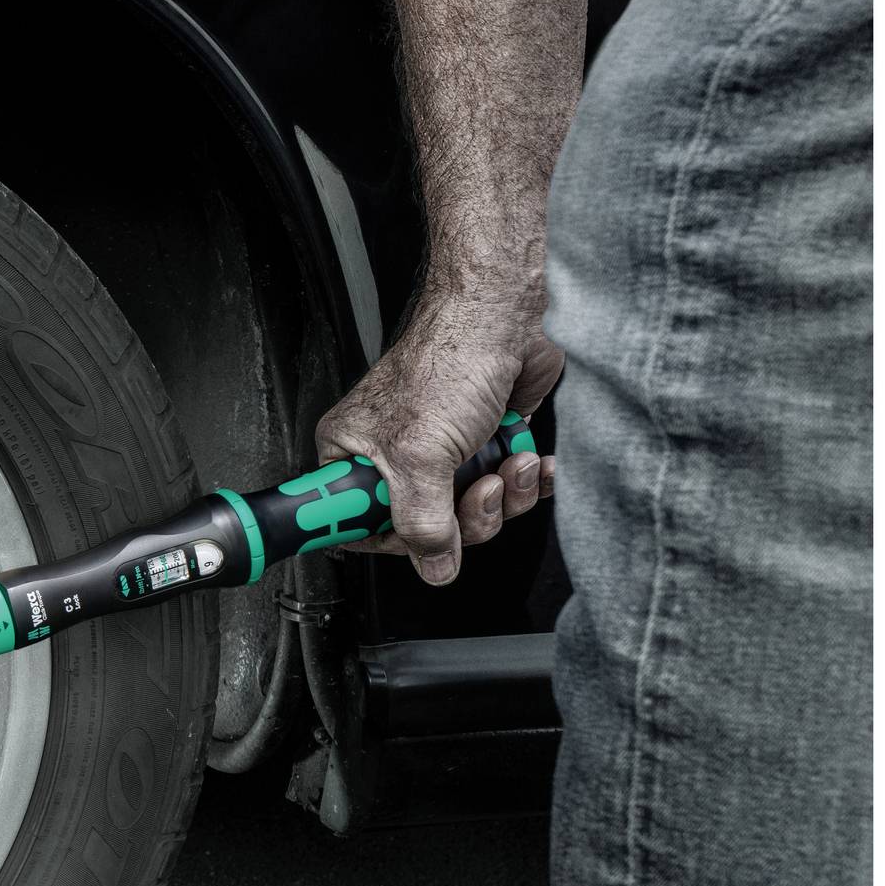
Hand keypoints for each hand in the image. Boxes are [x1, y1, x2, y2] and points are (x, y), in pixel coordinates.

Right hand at [315, 299, 563, 585]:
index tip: (417, 541)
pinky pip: (503, 489)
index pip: (357, 524)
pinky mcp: (482, 445)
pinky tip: (532, 466)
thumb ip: (422, 522)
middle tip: (477, 488)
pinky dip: (525, 482)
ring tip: (509, 464)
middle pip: (425, 527)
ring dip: (503, 496)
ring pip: (470, 512)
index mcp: (352, 455)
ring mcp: (441, 453)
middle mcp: (393, 457)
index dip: (392, 540)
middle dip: (467, 516)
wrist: (502, 318)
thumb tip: (433, 567)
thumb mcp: (420, 455)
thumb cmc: (449, 359)